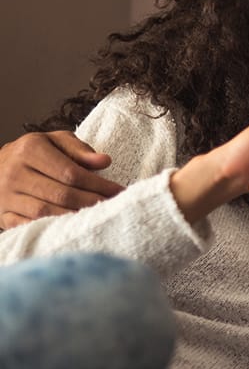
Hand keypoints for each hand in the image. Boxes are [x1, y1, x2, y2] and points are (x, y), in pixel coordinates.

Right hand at [0, 131, 123, 228]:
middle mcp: (15, 173)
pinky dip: (49, 227)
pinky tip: (69, 227)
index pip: (71, 172)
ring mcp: (5, 196)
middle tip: (113, 207)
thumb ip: (79, 149)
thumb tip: (104, 161)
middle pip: (61, 194)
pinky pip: (27, 225)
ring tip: (96, 217)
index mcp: (30, 149)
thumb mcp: (54, 140)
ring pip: (45, 212)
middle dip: (91, 202)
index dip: (98, 184)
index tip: (118, 191)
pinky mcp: (1, 214)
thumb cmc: (33, 153)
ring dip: (74, 217)